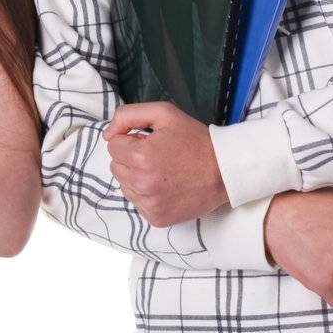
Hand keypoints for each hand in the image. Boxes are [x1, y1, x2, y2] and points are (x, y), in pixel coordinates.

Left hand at [103, 102, 226, 226]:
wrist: (225, 171)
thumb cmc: (195, 141)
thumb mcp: (164, 114)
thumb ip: (128, 115)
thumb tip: (107, 135)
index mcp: (140, 156)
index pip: (113, 145)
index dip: (131, 140)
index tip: (150, 141)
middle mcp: (142, 183)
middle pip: (116, 166)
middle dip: (131, 158)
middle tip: (158, 155)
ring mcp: (149, 204)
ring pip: (125, 185)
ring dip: (137, 176)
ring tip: (163, 171)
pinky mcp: (156, 218)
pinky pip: (137, 202)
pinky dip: (146, 194)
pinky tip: (166, 186)